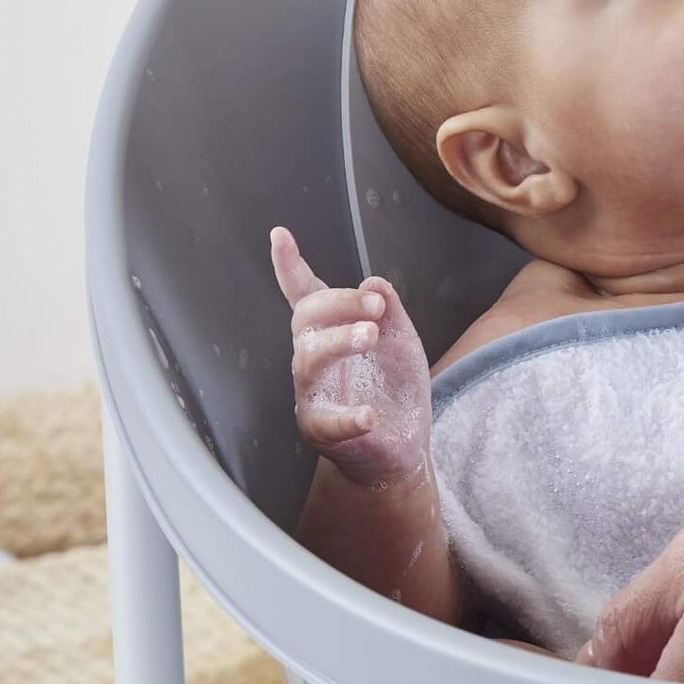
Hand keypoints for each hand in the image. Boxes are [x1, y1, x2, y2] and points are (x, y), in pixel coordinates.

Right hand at [269, 227, 430, 487]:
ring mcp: (312, 394)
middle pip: (307, 320)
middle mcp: (313, 358)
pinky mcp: (322, 430)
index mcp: (330, 332)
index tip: (280, 236)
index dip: (291, 267)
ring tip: (369, 335)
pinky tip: (369, 414)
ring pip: (308, 361)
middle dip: (340, 304)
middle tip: (375, 306)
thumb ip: (390, 313)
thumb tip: (374, 282)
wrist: (403, 447)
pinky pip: (326, 422)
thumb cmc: (394, 389)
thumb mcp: (401, 343)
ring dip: (339, 342)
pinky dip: (348, 417)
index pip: (306, 295)